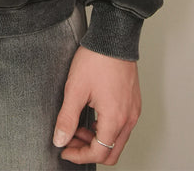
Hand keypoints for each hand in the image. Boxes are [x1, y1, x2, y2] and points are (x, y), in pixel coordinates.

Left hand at [53, 47, 140, 165]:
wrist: (113, 37)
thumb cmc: (96, 59)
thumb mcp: (75, 89)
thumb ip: (67, 118)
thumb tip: (60, 139)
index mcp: (115, 118)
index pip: (99, 153)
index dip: (79, 155)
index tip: (65, 149)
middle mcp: (129, 118)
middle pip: (111, 152)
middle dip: (88, 150)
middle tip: (71, 140)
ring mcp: (133, 110)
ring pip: (117, 140)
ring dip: (97, 139)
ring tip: (78, 125)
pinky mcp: (133, 102)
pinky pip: (122, 126)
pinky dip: (106, 128)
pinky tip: (91, 115)